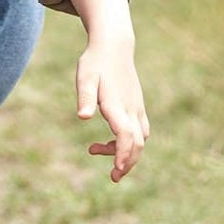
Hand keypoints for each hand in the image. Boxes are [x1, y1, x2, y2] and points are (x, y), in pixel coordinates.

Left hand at [76, 37, 148, 181]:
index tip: (116, 170)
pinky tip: (112, 141)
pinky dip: (131, 142)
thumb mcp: (85, 77)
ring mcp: (136, 108)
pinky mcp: (136, 106)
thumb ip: (85, 97)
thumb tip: (82, 116)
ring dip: (127, 153)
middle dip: (127, 162)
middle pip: (137, 143)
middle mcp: (131, 109)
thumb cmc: (95, 62)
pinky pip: (140, 131)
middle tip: (112, 177)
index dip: (122, 154)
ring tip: (94, 150)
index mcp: (117, 105)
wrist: (114, 46)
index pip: (126, 135)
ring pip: (140, 139)